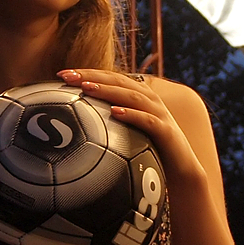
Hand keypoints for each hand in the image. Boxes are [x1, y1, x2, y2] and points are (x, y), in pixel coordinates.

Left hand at [57, 69, 203, 184]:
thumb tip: (76, 126)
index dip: (88, 72)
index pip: (111, 78)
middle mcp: (150, 100)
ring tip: (87, 88)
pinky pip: (148, 121)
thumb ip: (109, 124)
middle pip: (119, 81)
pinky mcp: (167, 132)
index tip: (61, 73)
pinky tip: (115, 112)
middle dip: (93, 76)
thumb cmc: (151, 151)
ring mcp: (160, 114)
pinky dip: (132, 114)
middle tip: (67, 75)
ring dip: (108, 91)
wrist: (182, 172)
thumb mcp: (128, 133)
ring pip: (132, 96)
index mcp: (139, 97)